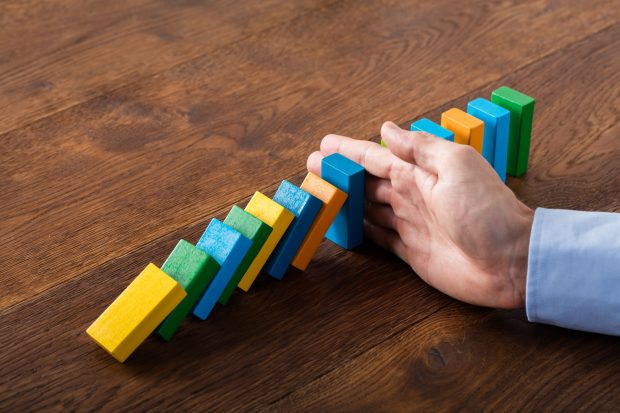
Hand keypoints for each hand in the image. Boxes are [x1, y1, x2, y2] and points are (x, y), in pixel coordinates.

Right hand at [307, 122, 533, 308]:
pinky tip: (349, 226)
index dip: (349, 151)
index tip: (324, 145)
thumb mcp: (456, 166)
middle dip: (341, 175)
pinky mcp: (411, 252)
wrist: (510, 261)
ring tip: (324, 195)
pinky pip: (379, 238)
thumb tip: (387, 128)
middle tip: (313, 169)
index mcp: (420, 173)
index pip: (375, 157)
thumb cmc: (487, 210)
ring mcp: (410, 224)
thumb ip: (420, 148)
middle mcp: (412, 196)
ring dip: (347, 201)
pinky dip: (362, 231)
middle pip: (367, 182)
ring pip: (369, 209)